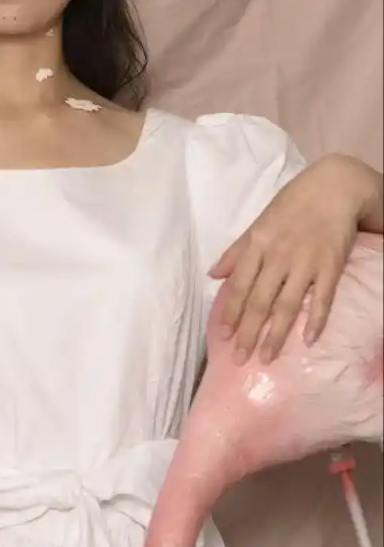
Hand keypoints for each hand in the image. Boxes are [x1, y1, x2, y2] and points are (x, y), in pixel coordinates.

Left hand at [208, 154, 368, 363]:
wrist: (333, 187)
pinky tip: (309, 340)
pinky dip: (316, 319)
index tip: (222, 336)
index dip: (229, 313)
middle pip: (259, 301)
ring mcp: (305, 263)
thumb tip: (213, 275)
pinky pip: (323, 298)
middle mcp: (278, 257)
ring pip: (287, 305)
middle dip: (247, 332)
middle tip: (239, 359)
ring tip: (266, 357)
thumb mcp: (258, 224)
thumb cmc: (292, 206)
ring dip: (276, 334)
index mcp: (258, 245)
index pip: (239, 286)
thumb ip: (237, 251)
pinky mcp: (331, 266)